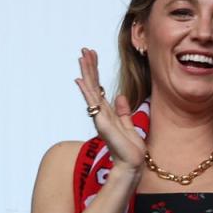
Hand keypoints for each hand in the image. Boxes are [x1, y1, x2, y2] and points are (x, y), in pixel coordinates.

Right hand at [74, 48, 144, 172]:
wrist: (132, 162)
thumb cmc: (130, 148)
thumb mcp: (129, 124)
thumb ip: (123, 111)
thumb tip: (120, 97)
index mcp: (107, 111)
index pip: (99, 87)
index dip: (96, 71)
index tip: (93, 56)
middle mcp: (101, 112)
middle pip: (93, 85)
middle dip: (89, 66)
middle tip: (85, 49)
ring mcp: (99, 116)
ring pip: (91, 90)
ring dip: (87, 72)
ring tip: (82, 56)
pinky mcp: (101, 122)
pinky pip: (93, 103)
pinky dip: (86, 91)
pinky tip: (80, 80)